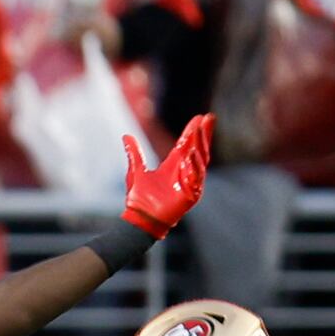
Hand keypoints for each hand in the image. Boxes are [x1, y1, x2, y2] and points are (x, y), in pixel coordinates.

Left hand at [119, 113, 214, 237]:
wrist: (139, 218)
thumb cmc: (139, 199)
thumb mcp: (136, 170)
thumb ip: (134, 153)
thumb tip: (126, 136)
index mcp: (174, 166)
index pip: (188, 145)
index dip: (194, 131)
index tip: (200, 117)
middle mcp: (184, 172)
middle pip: (199, 149)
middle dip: (204, 134)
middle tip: (208, 118)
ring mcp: (190, 184)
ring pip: (200, 161)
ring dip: (200, 145)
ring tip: (198, 131)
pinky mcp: (191, 195)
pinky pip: (196, 178)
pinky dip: (194, 166)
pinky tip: (191, 154)